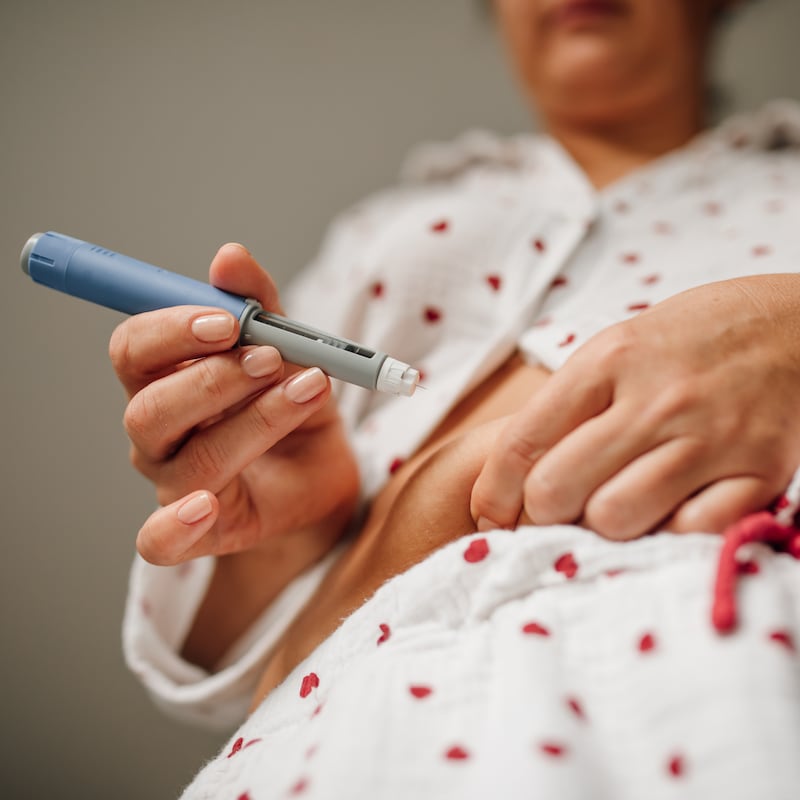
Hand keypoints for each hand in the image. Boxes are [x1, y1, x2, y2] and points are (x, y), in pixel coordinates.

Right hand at [109, 243, 359, 566]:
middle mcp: (160, 432)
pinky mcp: (199, 531)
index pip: (135, 349)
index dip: (172, 329)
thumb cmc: (295, 405)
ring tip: (306, 391)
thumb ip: (263, 306)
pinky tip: (206, 506)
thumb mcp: (292, 350)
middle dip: (215, 378)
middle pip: (150, 406)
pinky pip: (160, 542)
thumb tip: (229, 257)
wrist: (325, 472)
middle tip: (272, 358)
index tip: (230, 319)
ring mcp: (175, 484)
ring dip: (251, 421)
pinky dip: (173, 527)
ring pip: (187, 457)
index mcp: (166, 379)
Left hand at [470, 275, 799, 538]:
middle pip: (556, 490)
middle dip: (540, 513)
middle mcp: (656, 398)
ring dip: (601, 526)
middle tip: (553, 511)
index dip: (492, 492)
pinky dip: (668, 532)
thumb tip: (513, 479)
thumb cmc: (690, 340)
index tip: (488, 514)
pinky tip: (669, 510)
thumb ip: (568, 405)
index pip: (522, 442)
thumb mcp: (617, 346)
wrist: (795, 324)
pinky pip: (690, 531)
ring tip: (611, 507)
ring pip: (615, 517)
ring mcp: (710, 436)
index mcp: (609, 359)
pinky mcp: (760, 469)